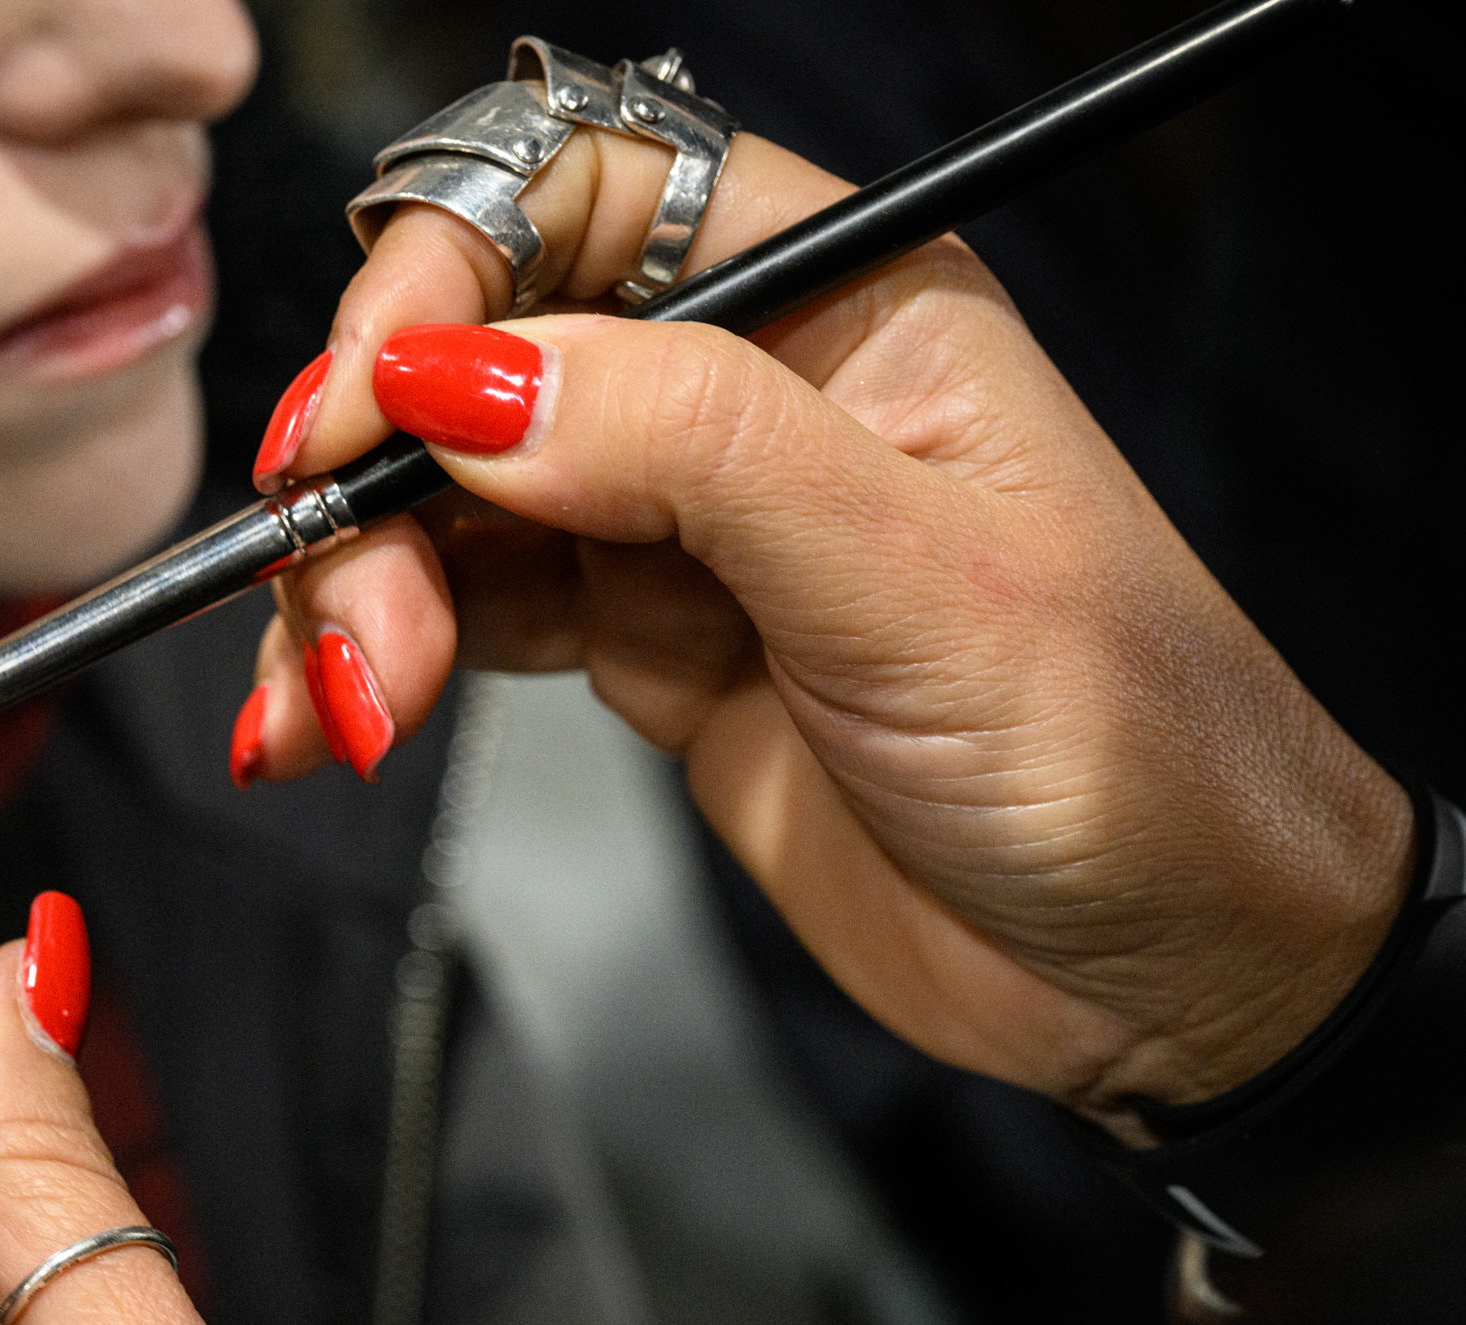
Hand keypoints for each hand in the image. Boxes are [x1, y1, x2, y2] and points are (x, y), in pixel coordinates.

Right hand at [234, 125, 1410, 1122]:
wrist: (1160, 964)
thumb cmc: (1121, 746)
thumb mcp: (908, 576)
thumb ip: (684, 449)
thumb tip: (460, 379)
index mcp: (839, 297)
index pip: (579, 196)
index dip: (443, 279)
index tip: (367, 408)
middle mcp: (742, 391)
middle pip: (476, 358)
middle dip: (376, 475)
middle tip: (352, 606)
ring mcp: (681, 526)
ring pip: (447, 498)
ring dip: (357, 586)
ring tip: (351, 705)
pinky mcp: (642, 646)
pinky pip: (468, 615)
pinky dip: (379, 659)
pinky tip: (328, 721)